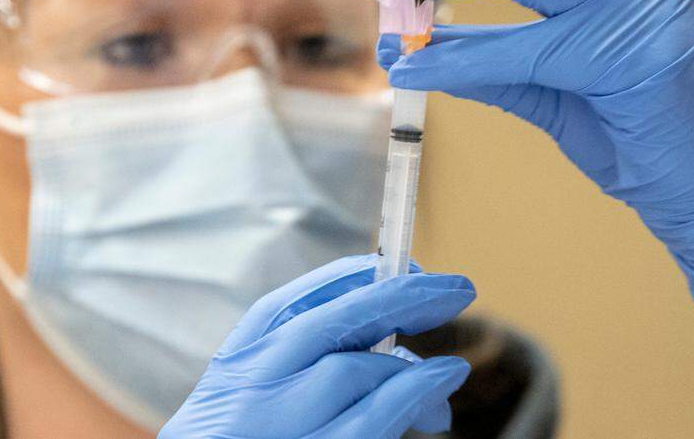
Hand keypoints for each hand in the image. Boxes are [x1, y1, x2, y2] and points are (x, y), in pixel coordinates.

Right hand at [158, 255, 474, 438]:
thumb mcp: (246, 402)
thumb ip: (299, 364)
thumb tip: (387, 341)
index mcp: (235, 364)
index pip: (296, 302)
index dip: (359, 278)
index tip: (406, 269)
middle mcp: (249, 387)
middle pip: (333, 321)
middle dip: (402, 297)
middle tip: (458, 289)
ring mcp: (272, 426)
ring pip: (353, 370)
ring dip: (412, 366)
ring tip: (447, 374)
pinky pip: (367, 422)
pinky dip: (410, 396)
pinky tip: (437, 392)